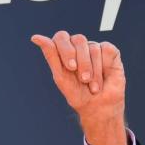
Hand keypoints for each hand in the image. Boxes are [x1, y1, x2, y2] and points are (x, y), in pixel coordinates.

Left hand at [31, 30, 127, 144]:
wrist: (98, 107)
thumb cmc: (77, 93)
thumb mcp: (60, 76)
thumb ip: (50, 55)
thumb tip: (34, 37)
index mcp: (64, 50)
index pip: (61, 37)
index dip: (66, 50)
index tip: (70, 67)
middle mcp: (79, 46)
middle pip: (79, 39)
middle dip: (81, 62)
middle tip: (83, 79)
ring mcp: (94, 47)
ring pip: (93, 48)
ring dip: (93, 71)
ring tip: (92, 86)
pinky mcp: (109, 51)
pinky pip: (106, 50)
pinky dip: (103, 68)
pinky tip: (102, 79)